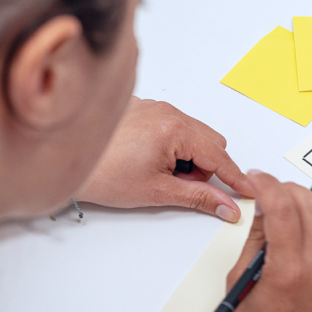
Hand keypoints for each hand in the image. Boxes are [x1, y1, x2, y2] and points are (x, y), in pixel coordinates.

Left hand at [79, 97, 252, 220]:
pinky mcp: (138, 107)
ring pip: (189, 132)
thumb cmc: (102, 174)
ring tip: (156, 173)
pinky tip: (145, 159)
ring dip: (185, 156)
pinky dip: (168, 144)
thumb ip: (198, 197)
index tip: (247, 189)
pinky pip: (169, 124)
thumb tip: (226, 205)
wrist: (63, 162)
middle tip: (180, 185)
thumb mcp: (157, 191)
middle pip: (208, 140)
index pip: (218, 155)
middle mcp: (165, 110)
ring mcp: (151, 106)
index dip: (234, 176)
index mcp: (174, 128)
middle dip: (203, 166)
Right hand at [217, 169, 311, 311]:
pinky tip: (294, 232)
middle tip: (265, 188)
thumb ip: (255, 242)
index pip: (283, 208)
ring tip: (280, 206)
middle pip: (311, 207)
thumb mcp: (239, 282)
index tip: (255, 178)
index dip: (267, 185)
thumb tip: (262, 210)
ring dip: (304, 204)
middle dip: (286, 189)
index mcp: (287, 271)